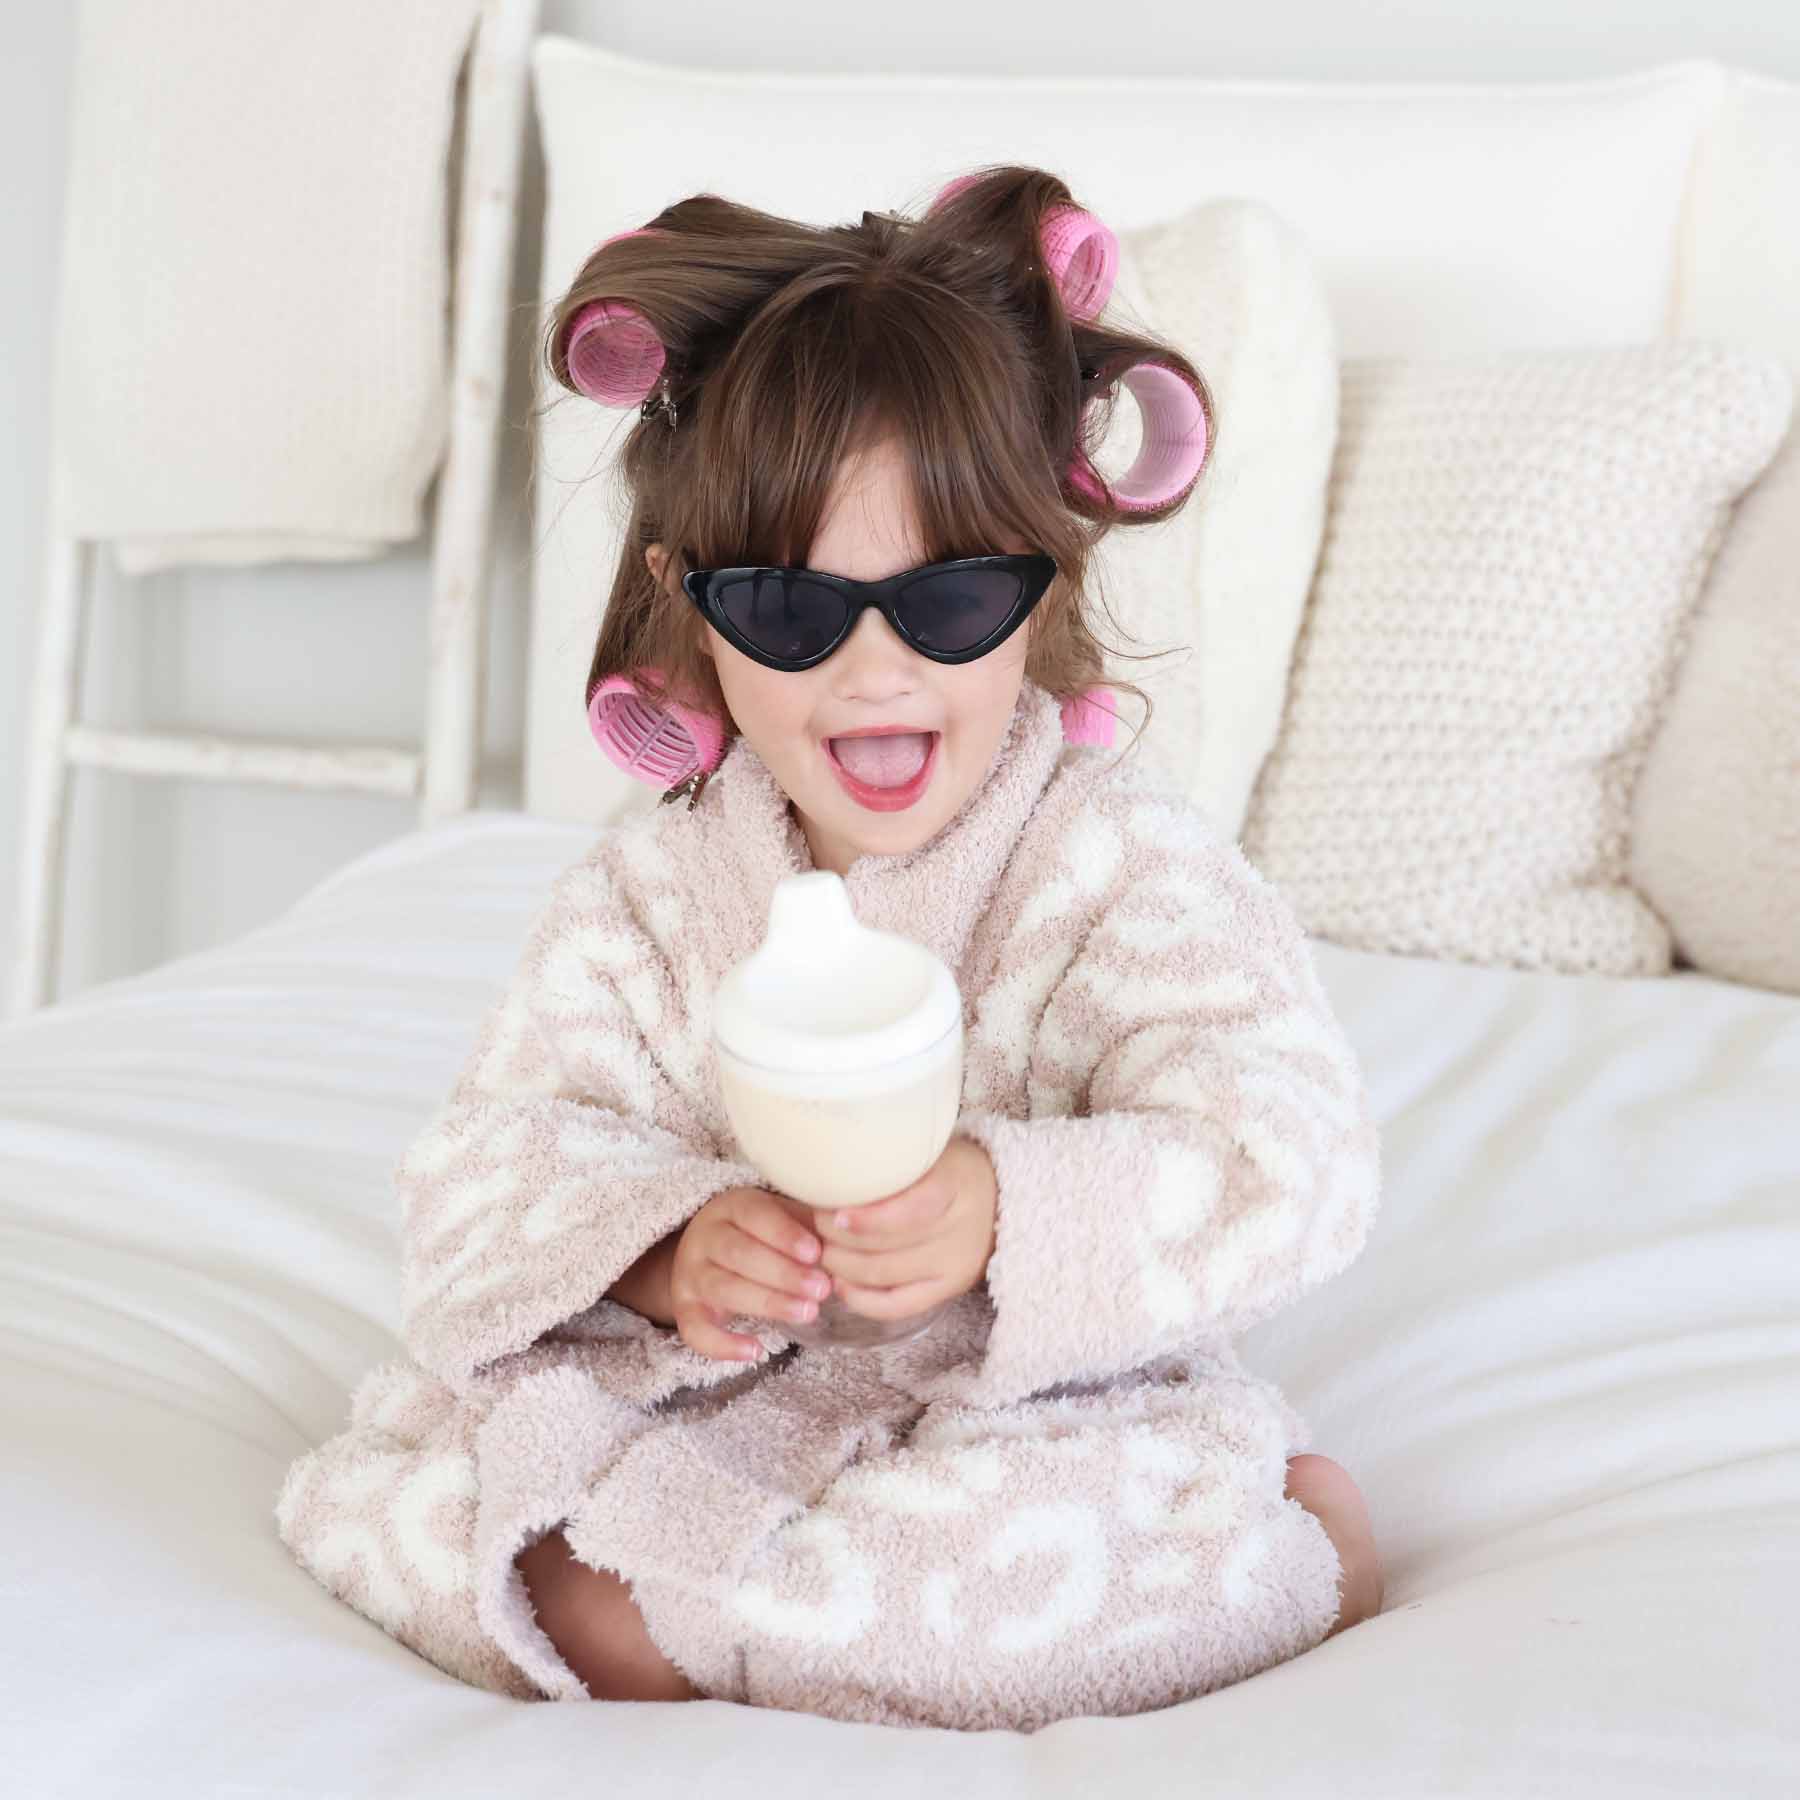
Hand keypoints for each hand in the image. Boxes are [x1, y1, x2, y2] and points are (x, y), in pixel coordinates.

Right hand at [668, 1186, 832, 1360]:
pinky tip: (756, 1351)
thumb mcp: (783, 1217)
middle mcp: (705, 1237)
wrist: (707, 1250)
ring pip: (723, 1288)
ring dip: (767, 1303)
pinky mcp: (684, 1309)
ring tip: (808, 1313)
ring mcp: (691, 1274)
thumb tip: (852, 1231)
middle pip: (739, 1253)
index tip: (816, 1253)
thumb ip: (811, 1223)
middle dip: (783, 1273)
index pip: (755, 1215)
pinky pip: (694, 1330)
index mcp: (732, 1206)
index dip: (784, 1234)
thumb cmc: (761, 1233)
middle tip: (822, 1289)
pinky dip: (722, 1345)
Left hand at [806, 1135, 997, 1323]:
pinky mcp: (946, 1292)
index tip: (836, 1212)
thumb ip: (889, 1164)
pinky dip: (861, 1299)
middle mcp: (958, 1232)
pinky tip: (841, 1283)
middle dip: (840, 1239)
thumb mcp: (929, 1153)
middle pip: (888, 1247)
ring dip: (843, 1266)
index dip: (869, 1218)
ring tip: (822, 1249)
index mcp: (955, 1187)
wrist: (999, 1201)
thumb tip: (829, 1171)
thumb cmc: (951, 1171)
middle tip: (816, 1223)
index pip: (912, 1210)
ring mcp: (954, 1267)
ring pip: (885, 1276)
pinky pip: (897, 1306)